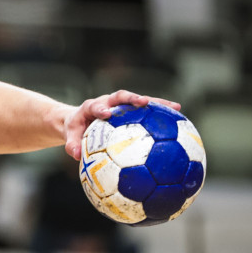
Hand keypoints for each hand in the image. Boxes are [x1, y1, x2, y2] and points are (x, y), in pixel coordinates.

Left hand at [63, 90, 180, 159]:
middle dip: (132, 98)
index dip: (101, 108)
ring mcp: (122, 105)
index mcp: (91, 107)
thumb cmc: (76, 128)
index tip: (106, 113)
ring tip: (175, 107)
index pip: (96, 105)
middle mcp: (108, 102)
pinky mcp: (132, 110)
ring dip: (157, 103)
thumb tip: (76, 156)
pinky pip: (148, 111)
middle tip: (144, 102)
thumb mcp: (70, 136)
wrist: (80, 119)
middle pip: (121, 96)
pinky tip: (181, 121)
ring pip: (140, 101)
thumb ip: (72, 145)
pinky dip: (162, 114)